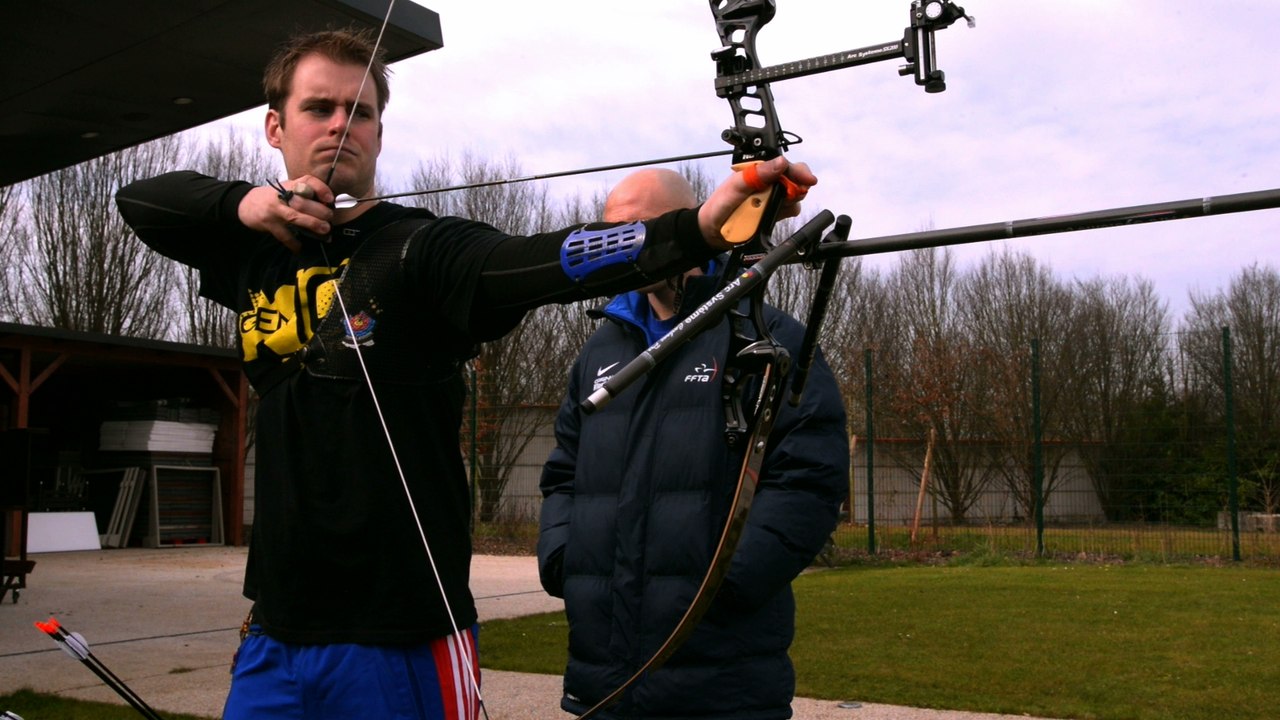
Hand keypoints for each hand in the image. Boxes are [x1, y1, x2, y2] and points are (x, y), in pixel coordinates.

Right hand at [237, 176, 335, 252]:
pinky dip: (294, 242)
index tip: (331, 199)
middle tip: (330, 218)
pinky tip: (301, 247)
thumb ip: (304, 195)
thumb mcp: (287, 189)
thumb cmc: (274, 198)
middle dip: (319, 211)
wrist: (246, 203)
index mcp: (290, 185)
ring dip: (312, 224)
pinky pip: (284, 235)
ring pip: (295, 217)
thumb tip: (329, 207)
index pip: (308, 181)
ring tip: (325, 230)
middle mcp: (282, 196)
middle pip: (302, 202)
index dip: (321, 189)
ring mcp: (275, 210)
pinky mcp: (268, 223)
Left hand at [697, 157, 816, 248]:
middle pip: (795, 180)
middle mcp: (768, 181)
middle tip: (789, 198)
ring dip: (788, 203)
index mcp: (759, 170)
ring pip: (794, 197)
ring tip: (768, 209)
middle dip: (797, 188)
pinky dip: (784, 215)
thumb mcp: (735, 187)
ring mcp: (772, 197)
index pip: (785, 165)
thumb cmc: (719, 205)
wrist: (712, 232)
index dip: (799, 171)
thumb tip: (781, 163)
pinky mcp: (774, 212)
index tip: (808, 180)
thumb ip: (757, 175)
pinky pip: (789, 211)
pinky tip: (769, 218)